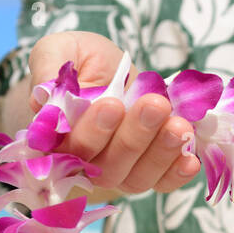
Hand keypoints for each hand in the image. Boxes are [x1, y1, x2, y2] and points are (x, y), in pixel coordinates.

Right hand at [27, 31, 199, 195]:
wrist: (109, 73)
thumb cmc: (81, 62)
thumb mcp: (59, 49)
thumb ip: (49, 67)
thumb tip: (43, 97)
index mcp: (54, 137)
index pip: (69, 145)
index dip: (91, 130)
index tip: (112, 103)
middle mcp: (84, 163)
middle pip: (106, 165)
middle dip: (134, 136)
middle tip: (155, 105)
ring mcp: (118, 171)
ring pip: (136, 177)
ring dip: (160, 153)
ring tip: (179, 125)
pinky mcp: (147, 172)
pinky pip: (161, 184)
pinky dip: (176, 175)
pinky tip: (190, 159)